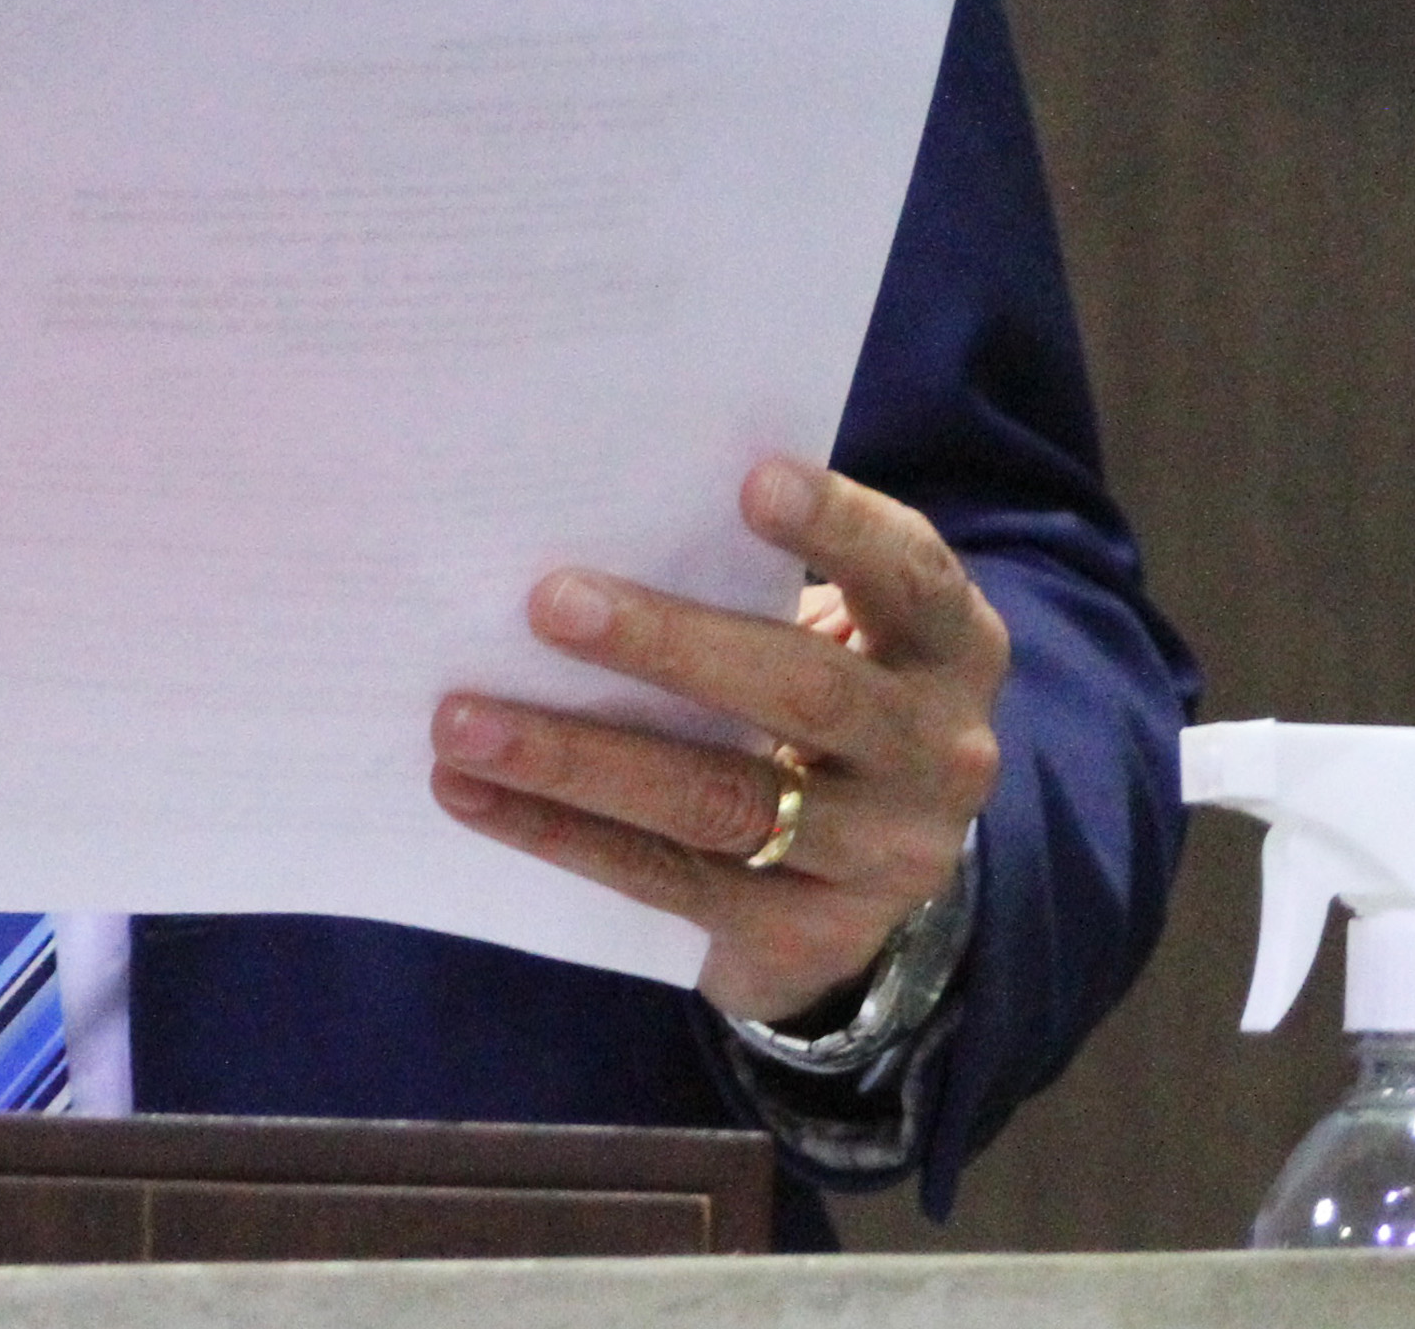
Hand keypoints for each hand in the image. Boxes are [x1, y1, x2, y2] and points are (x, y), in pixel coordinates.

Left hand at [425, 456, 1010, 1024]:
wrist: (874, 873)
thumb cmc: (827, 697)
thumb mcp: (840, 637)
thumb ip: (758, 586)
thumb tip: (593, 524)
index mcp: (950, 646)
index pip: (909, 573)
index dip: (838, 526)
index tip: (751, 481)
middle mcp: (936, 752)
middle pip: (804, 694)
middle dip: (670, 644)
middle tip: (547, 603)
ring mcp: (879, 857)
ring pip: (719, 801)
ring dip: (577, 758)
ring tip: (463, 723)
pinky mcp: (804, 934)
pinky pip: (665, 878)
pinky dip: (558, 833)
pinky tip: (472, 795)